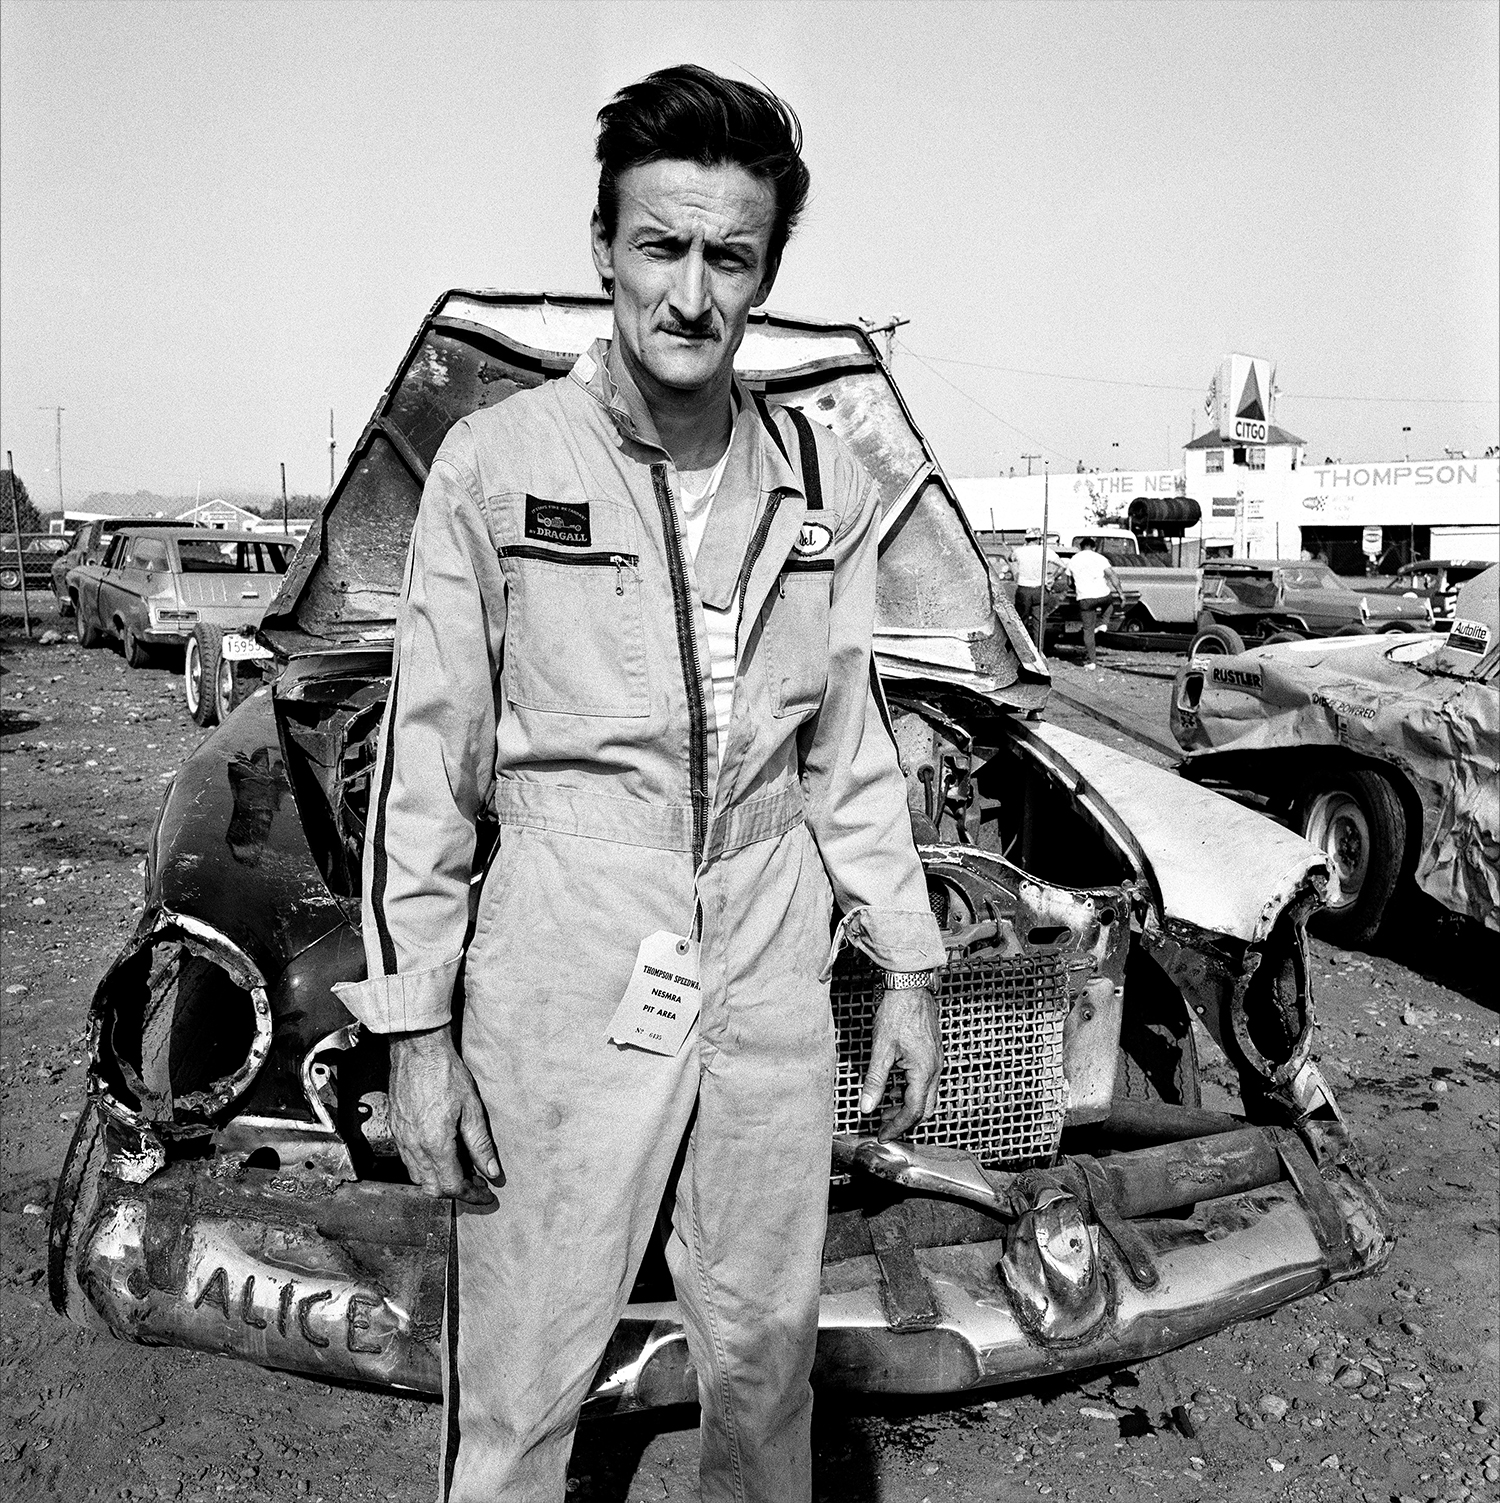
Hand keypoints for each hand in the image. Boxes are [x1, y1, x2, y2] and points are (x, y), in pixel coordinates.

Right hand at [387, 1026, 501, 1204]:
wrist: (417, 1051)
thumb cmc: (445, 1073)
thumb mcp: (471, 1108)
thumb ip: (480, 1145)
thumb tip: (492, 1172)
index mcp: (434, 1144)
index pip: (452, 1185)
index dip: (472, 1194)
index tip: (488, 1194)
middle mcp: (414, 1147)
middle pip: (432, 1188)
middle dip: (456, 1192)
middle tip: (477, 1183)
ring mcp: (401, 1140)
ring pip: (418, 1177)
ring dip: (440, 1181)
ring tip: (463, 1170)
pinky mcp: (396, 1131)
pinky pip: (409, 1162)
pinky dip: (426, 1168)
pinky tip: (442, 1156)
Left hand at [859, 986, 942, 1141]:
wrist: (911, 987)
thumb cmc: (897, 1012)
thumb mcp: (881, 1049)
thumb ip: (874, 1081)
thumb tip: (867, 1106)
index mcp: (923, 1071)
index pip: (913, 1111)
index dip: (897, 1126)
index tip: (883, 1135)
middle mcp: (935, 1069)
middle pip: (926, 1108)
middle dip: (905, 1121)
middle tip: (885, 1125)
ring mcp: (936, 1061)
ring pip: (928, 1095)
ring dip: (908, 1105)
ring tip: (886, 1105)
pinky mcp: (933, 1054)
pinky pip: (927, 1081)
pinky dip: (912, 1090)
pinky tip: (895, 1085)